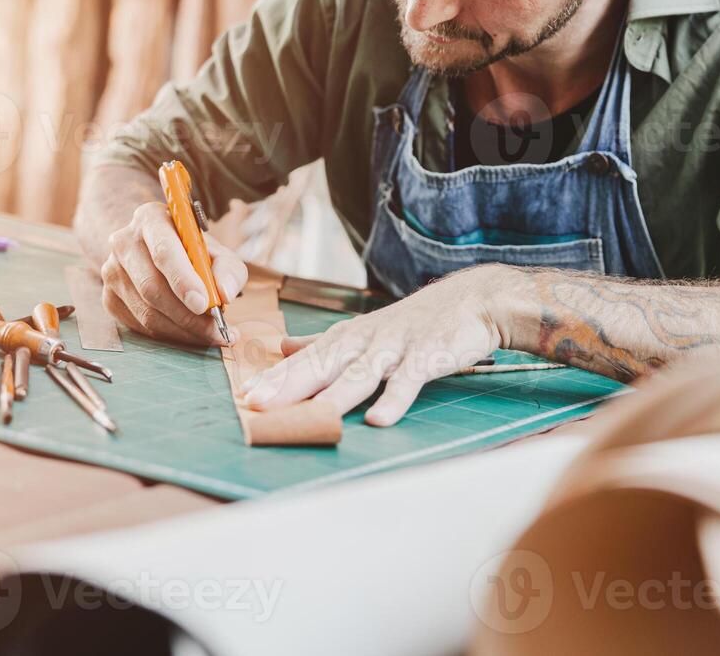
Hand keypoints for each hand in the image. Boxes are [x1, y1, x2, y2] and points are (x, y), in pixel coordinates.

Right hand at [100, 201, 248, 346]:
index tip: (203, 304)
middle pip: (152, 287)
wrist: (158, 253)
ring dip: (182, 330)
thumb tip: (224, 294)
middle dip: (187, 315)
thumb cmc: (192, 252)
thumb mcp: (217, 251)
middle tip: (215, 330)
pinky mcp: (109, 298)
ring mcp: (111, 271)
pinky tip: (189, 333)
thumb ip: (228, 269)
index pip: (164, 252)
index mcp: (151, 219)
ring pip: (146, 312)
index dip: (183, 280)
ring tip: (210, 334)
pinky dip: (169, 335)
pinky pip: (139, 326)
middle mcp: (124, 242)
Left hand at [238, 268, 503, 425]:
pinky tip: (378, 419)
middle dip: (290, 384)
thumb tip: (282, 347)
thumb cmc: (416, 322)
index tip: (245, 394)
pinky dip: (394, 398)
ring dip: (334, 394)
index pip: (308, 357)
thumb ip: (324, 341)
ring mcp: (398, 346)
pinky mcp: (429, 356)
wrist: (474, 300)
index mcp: (351, 336)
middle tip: (258, 402)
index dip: (277, 377)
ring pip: (362, 372)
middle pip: (325, 363)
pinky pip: (409, 380)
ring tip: (308, 415)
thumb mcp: (365, 328)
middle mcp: (368, 339)